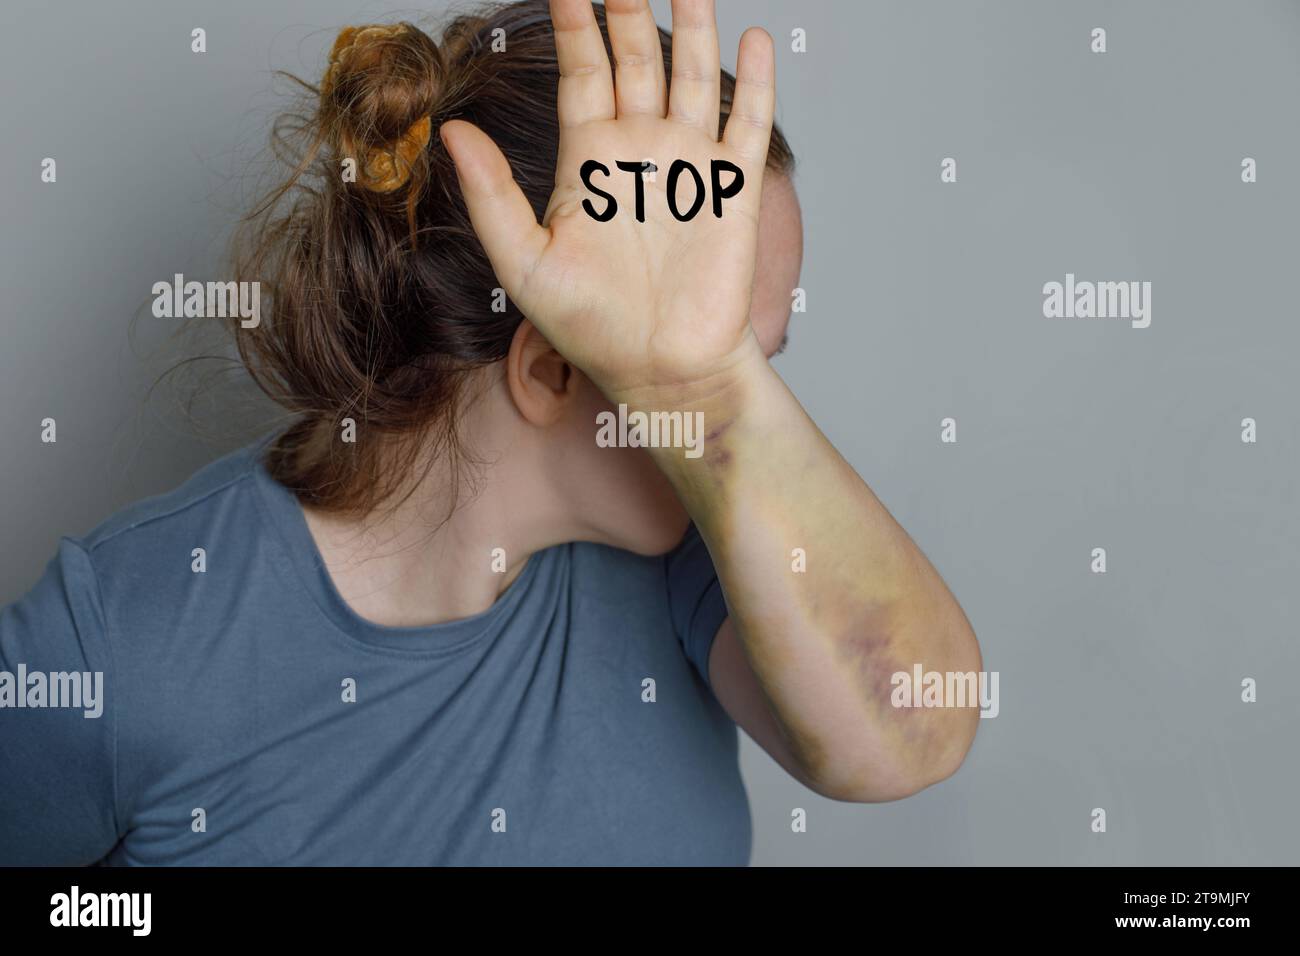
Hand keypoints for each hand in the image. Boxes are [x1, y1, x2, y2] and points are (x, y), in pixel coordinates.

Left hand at [440, 0, 775, 405]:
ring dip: (692, 25)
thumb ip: (491, 195)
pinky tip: (753, 38)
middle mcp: (640, 151)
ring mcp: (690, 166)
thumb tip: (452, 131)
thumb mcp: (524, 263)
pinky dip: (756, 82)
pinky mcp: (733, 190)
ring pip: (693, 76)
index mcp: (589, 160)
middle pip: (638, 57)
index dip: (575, 19)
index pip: (583, 68)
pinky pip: (748, 124)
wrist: (661, 370)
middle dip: (631, 4)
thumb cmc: (591, 328)